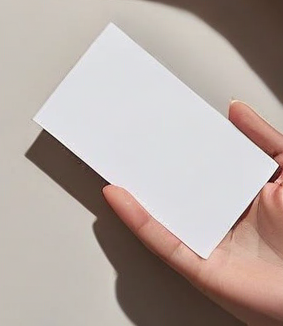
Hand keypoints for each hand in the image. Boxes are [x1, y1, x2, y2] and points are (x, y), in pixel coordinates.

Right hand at [105, 101, 282, 324]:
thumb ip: (266, 141)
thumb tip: (237, 110)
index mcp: (247, 196)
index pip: (205, 164)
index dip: (181, 142)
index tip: (159, 119)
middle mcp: (225, 220)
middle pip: (177, 188)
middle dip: (149, 162)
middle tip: (126, 136)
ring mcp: (211, 244)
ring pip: (163, 214)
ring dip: (134, 190)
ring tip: (112, 160)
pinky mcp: (202, 269)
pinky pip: (164, 242)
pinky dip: (138, 220)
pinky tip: (121, 197)